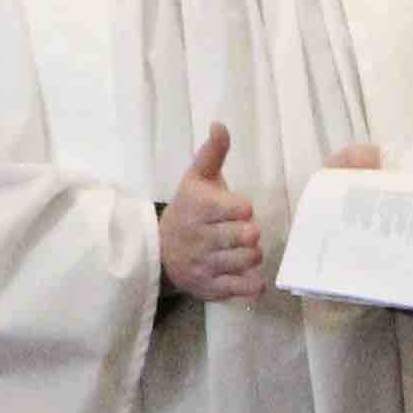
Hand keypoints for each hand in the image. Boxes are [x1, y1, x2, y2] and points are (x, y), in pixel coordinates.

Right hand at [159, 124, 268, 303]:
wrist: (159, 250)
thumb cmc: (189, 209)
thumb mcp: (196, 179)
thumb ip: (212, 152)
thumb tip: (219, 124)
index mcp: (199, 209)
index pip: (239, 208)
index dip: (244, 208)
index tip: (239, 209)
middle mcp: (200, 238)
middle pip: (247, 236)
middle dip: (251, 232)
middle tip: (243, 231)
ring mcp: (205, 265)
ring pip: (248, 260)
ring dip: (252, 254)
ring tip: (243, 249)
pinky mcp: (210, 288)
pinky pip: (243, 288)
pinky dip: (253, 282)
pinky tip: (249, 274)